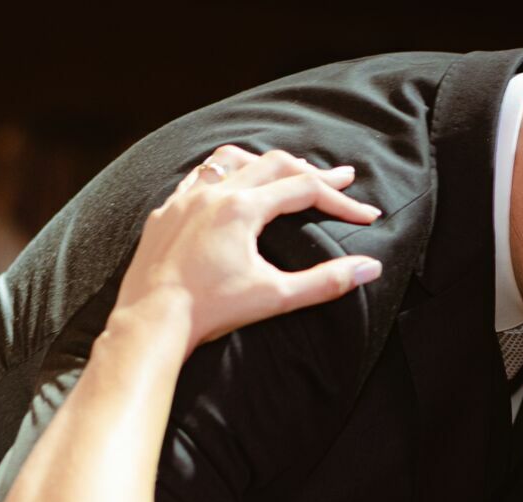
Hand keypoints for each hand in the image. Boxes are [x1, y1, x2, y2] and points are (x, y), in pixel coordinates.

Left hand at [115, 146, 383, 348]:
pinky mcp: (164, 213)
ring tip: (285, 172)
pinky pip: (197, 177)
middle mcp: (214, 192)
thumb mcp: (276, 297)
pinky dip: (222, 174)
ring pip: (232, 160)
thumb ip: (325, 282)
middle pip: (274, 164)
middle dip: (312, 171)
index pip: (305, 190)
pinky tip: (228, 186)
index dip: (340, 200)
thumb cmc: (211, 311)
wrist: (151, 321)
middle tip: (342, 178)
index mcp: (243, 207)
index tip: (366, 214)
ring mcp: (185, 199)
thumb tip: (370, 268)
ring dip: (264, 162)